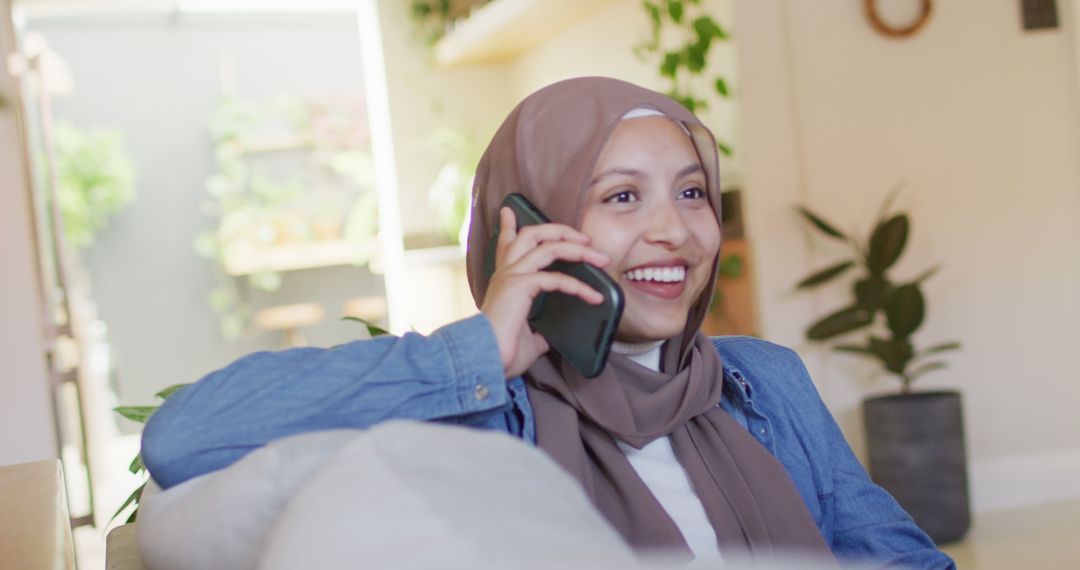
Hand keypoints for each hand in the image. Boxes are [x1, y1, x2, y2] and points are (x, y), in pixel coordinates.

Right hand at [481, 207, 608, 378]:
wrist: (485, 361)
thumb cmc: (502, 352)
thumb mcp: (526, 339)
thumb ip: (537, 331)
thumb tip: (546, 337)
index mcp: (504, 280)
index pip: (505, 245)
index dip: (508, 226)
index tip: (508, 212)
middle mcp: (506, 272)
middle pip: (533, 233)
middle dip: (561, 230)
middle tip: (584, 237)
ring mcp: (512, 275)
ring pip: (549, 246)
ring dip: (579, 249)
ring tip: (600, 257)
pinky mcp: (521, 285)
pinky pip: (557, 278)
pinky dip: (579, 286)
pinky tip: (594, 297)